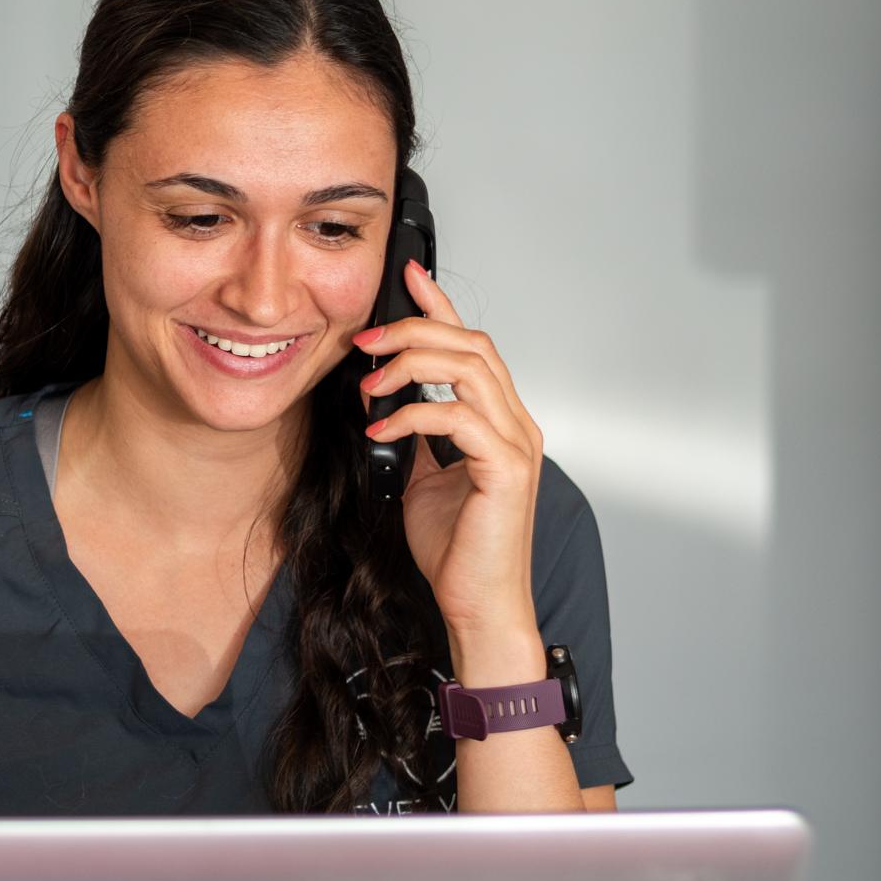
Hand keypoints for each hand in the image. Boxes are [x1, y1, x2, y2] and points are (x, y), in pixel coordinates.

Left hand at [355, 259, 544, 657]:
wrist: (477, 605)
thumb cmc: (456, 549)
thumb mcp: (423, 477)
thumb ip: (417, 436)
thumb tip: (386, 401)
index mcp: (498, 420)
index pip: (472, 345)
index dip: (441, 306)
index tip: (407, 276)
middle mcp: (515, 424)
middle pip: (472, 344)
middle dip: (415, 328)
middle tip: (364, 339)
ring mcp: (516, 445)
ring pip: (470, 369)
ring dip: (410, 363)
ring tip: (368, 381)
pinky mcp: (506, 470)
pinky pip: (458, 418)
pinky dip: (412, 414)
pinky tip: (378, 427)